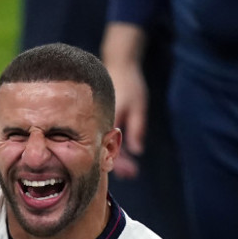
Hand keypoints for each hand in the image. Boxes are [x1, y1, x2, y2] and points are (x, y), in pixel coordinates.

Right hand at [108, 62, 147, 179]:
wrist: (120, 63)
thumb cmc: (130, 83)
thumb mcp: (138, 107)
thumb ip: (137, 129)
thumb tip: (137, 151)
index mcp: (107, 123)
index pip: (111, 150)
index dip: (121, 164)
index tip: (131, 173)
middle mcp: (99, 124)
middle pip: (105, 151)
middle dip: (118, 165)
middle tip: (132, 174)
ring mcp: (99, 123)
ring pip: (104, 146)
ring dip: (116, 158)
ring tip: (129, 169)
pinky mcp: (102, 121)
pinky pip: (104, 138)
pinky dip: (113, 147)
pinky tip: (121, 154)